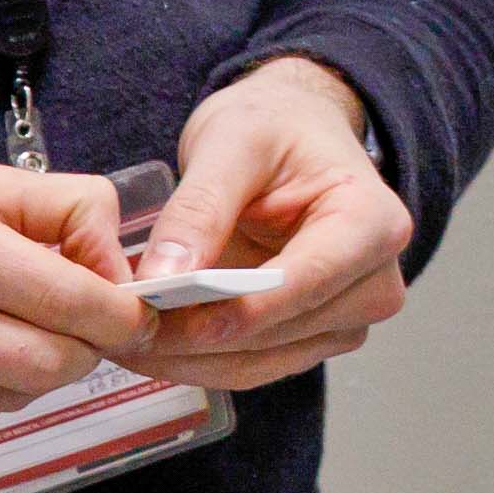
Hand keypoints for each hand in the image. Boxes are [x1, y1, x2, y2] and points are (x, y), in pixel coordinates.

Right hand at [0, 144, 137, 439]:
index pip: (66, 299)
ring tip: (6, 325)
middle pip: (49, 365)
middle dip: (84, 349)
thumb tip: (119, 264)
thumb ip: (58, 208)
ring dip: (33, 369)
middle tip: (81, 325)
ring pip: (13, 398)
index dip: (120, 313)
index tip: (137, 312)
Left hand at [124, 55, 414, 392]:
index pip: (305, 283)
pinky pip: (252, 365)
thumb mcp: (232, 142)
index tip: (163, 316)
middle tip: (117, 328)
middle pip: (280, 331)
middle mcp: (375, 281)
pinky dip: (198, 359)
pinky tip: (151, 341)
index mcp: (373, 223)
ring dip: (189, 359)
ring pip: (261, 362)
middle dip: (196, 337)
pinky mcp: (314, 337)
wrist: (295, 133)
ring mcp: (348, 317)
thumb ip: (200, 208)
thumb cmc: (276, 127)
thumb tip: (166, 277)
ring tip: (120, 337)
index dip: (234, 309)